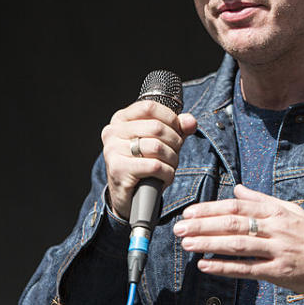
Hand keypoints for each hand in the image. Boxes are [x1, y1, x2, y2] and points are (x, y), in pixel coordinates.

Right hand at [100, 100, 197, 219]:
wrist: (129, 197)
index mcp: (121, 119)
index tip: (178, 131)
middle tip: (176, 153)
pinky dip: (167, 173)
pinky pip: (154, 166)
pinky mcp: (118, 169)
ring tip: (170, 166)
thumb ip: (177, 128)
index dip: (171, 118)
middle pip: (156, 127)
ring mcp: (113, 150)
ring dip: (172, 159)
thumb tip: (190, 121)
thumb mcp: (162, 142)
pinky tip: (165, 177)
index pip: (150, 107)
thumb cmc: (145, 164)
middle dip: (175, 142)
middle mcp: (113, 132)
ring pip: (157, 147)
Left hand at [173, 184, 303, 297]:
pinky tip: (205, 266)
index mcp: (277, 211)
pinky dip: (224, 267)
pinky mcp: (278, 273)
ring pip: (237, 245)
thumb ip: (262, 200)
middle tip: (179, 228)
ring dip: (208, 244)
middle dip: (203, 225)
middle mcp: (276, 229)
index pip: (237, 206)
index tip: (189, 213)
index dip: (210, 209)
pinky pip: (247, 270)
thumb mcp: (291, 211)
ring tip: (186, 244)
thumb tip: (237, 189)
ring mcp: (277, 251)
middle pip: (233, 223)